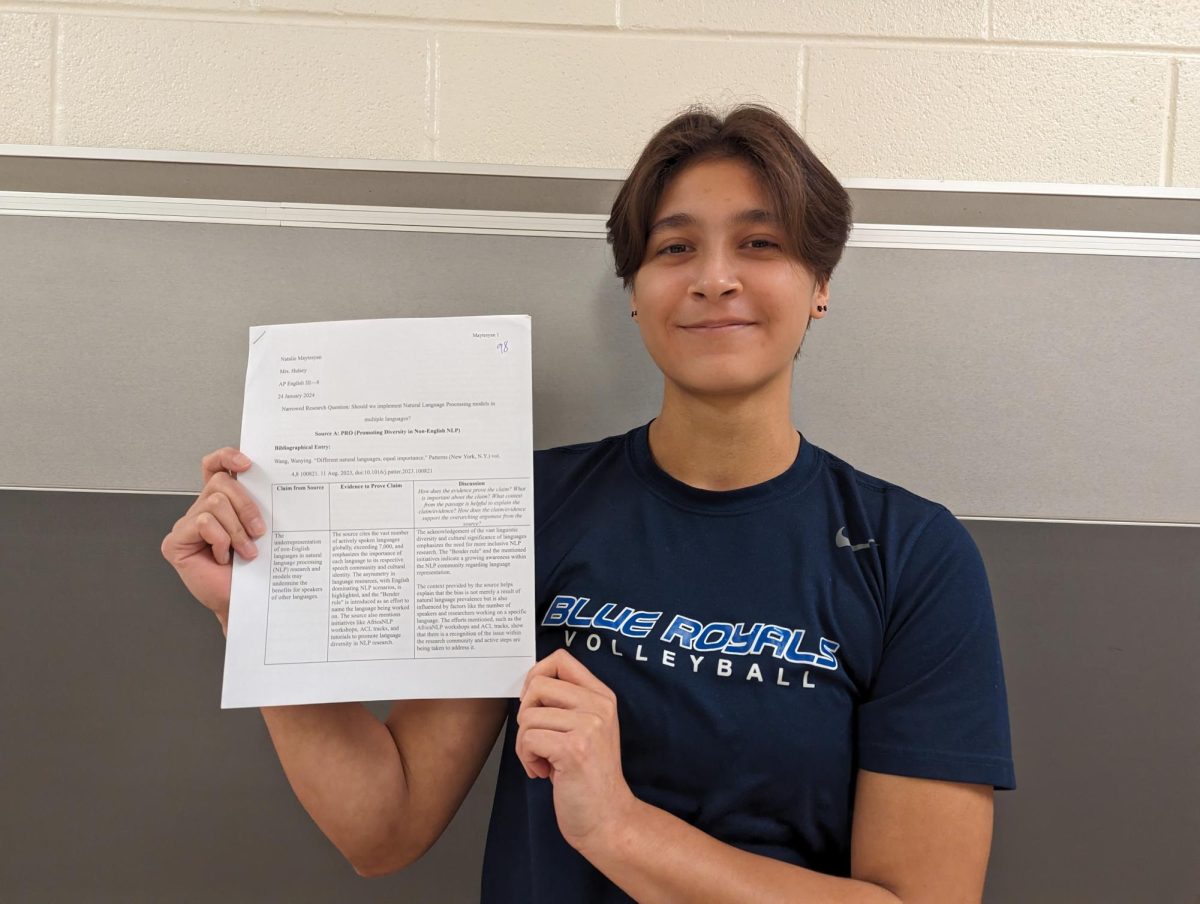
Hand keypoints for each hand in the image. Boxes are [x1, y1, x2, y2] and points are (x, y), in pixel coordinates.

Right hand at [160, 447, 265, 631]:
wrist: (246, 603)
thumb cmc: (253, 571)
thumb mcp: (260, 531)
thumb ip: (256, 505)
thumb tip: (269, 484)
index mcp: (221, 503)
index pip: (215, 466)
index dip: (227, 457)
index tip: (248, 465)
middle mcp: (202, 510)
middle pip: (221, 483)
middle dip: (246, 506)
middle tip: (260, 531)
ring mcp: (186, 525)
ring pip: (215, 503)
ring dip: (237, 529)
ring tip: (246, 551)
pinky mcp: (175, 542)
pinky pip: (203, 523)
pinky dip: (220, 540)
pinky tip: (223, 557)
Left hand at [515, 649, 637, 852]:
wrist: (608, 818)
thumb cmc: (589, 777)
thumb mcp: (587, 728)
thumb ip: (567, 703)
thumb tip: (530, 684)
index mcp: (602, 696)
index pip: (560, 659)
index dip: (536, 675)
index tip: (534, 702)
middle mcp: (599, 706)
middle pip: (538, 684)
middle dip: (526, 714)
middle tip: (538, 739)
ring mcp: (588, 726)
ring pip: (528, 715)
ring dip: (525, 744)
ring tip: (543, 760)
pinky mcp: (574, 748)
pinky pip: (528, 739)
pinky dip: (527, 758)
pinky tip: (543, 773)